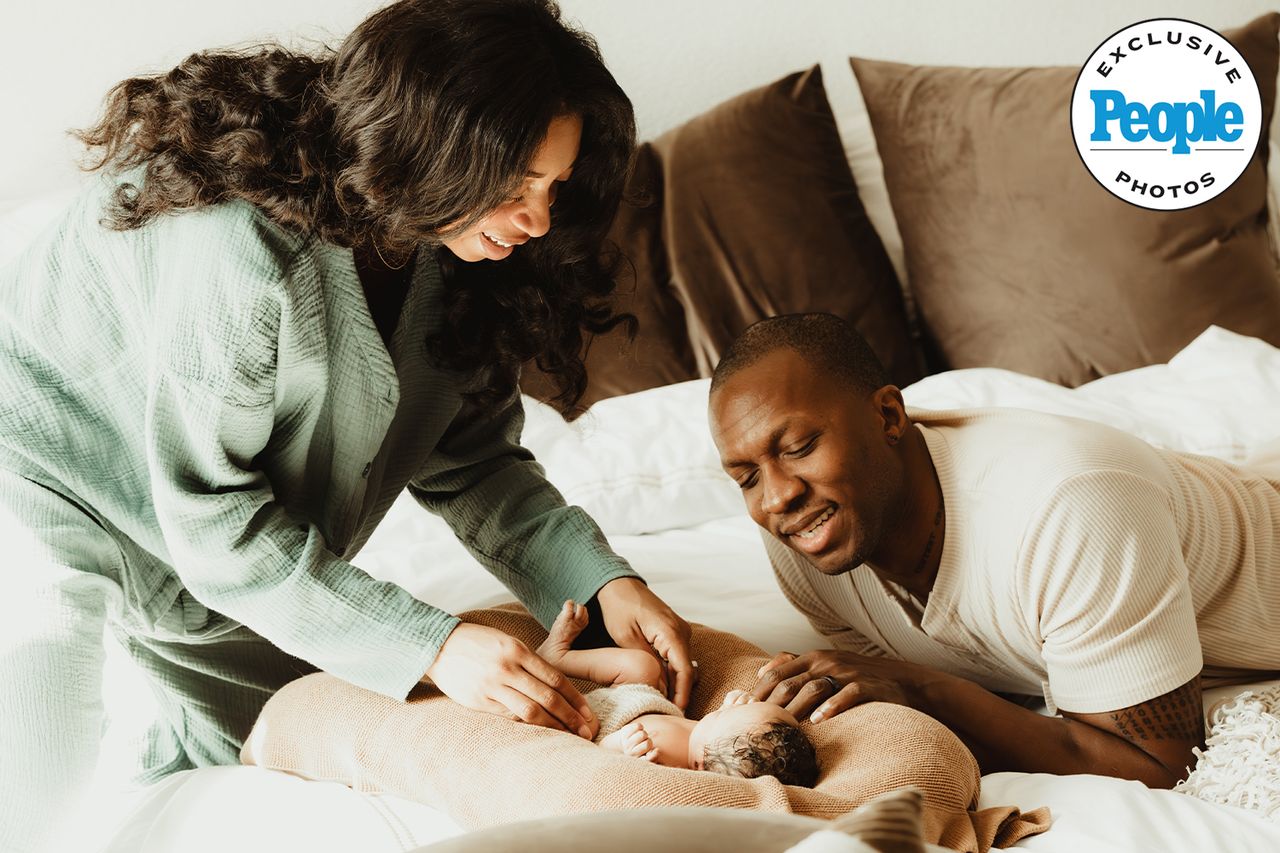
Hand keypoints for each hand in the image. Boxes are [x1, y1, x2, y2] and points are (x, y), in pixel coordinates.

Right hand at [423, 622, 597, 738]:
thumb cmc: (478, 642)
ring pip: (531, 711)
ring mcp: (493, 686)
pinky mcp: (480, 702)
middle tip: (587, 731)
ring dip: (554, 726)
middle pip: (548, 697)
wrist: (439, 646)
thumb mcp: (507, 642)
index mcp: (518, 650)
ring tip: (568, 737)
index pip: (556, 678)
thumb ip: (529, 661)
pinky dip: (528, 727)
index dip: (575, 698)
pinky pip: (509, 717)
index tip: (588, 713)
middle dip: (570, 716)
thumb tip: (555, 685)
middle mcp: (508, 668)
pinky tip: (541, 734)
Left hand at [596, 578, 694, 709]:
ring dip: (675, 684)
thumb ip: (645, 662)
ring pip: (682, 665)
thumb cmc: (619, 607)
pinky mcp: (674, 633)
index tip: (677, 713)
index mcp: (671, 632)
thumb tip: (660, 687)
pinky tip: (661, 687)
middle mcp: (681, 631)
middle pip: (686, 670)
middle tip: (667, 715)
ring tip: (662, 704)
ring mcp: (680, 631)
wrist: (619, 585)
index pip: (684, 671)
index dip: (682, 695)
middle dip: (679, 694)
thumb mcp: (626, 637)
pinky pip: (677, 657)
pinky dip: (671, 673)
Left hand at [600, 720, 659, 761]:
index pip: (647, 759)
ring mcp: (626, 742)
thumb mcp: (645, 756)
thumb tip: (656, 751)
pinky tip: (635, 731)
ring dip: (643, 734)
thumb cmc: (637, 749)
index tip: (656, 751)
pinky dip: (639, 727)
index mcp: (636, 760)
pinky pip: (638, 726)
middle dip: (648, 741)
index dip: (653, 755)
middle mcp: (630, 753)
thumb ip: (652, 756)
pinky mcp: (624, 732)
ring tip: (638, 737)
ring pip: (643, 734)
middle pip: (648, 743)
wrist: (620, 743)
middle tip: (642, 742)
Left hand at [749, 649, 921, 722]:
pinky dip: (831, 706)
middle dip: (771, 704)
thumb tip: (763, 670)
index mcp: (813, 658)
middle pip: (791, 682)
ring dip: (796, 707)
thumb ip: (795, 665)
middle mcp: (827, 663)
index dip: (759, 693)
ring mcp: (846, 673)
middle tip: (757, 723)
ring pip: (814, 688)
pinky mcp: (866, 686)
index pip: (778, 674)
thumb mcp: (826, 664)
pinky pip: (846, 695)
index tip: (744, 711)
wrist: (903, 682)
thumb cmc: (858, 676)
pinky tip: (819, 720)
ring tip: (784, 724)